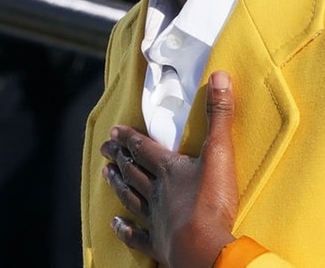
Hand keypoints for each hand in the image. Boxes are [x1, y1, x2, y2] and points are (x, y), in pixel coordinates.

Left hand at [100, 70, 238, 267]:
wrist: (204, 248)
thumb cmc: (211, 202)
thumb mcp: (219, 152)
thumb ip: (219, 115)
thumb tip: (219, 76)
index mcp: (169, 169)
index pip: (143, 148)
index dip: (129, 138)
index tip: (114, 130)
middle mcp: (156, 191)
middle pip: (133, 170)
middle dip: (120, 157)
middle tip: (105, 149)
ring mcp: (155, 219)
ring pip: (131, 197)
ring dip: (118, 185)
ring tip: (105, 175)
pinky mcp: (159, 244)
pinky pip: (137, 236)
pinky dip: (125, 230)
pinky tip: (115, 224)